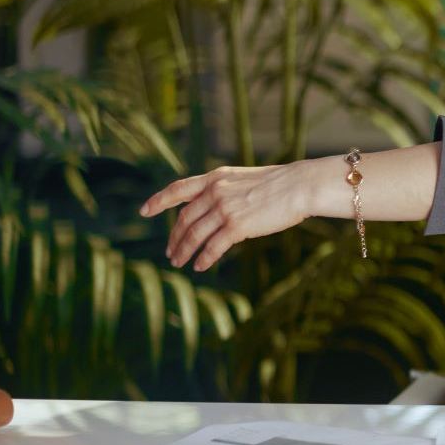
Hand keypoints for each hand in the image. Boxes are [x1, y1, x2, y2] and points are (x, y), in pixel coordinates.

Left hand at [139, 160, 319, 270]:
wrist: (300, 186)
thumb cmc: (281, 184)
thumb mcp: (246, 180)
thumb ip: (226, 190)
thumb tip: (215, 208)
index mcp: (216, 178)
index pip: (178, 189)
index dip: (158, 201)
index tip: (144, 211)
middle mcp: (215, 192)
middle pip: (184, 219)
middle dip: (174, 237)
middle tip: (170, 252)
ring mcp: (224, 209)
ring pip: (194, 235)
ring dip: (184, 251)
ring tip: (179, 262)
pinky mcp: (236, 226)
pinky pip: (213, 247)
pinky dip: (204, 258)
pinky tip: (200, 267)